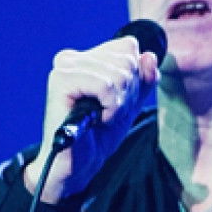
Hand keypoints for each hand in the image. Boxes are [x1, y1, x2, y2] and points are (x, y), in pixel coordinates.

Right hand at [24, 35, 159, 202]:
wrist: (80, 164)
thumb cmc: (99, 134)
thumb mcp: (130, 103)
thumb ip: (143, 79)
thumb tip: (150, 56)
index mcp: (87, 57)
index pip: (128, 47)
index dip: (133, 81)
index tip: (114, 103)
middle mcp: (72, 57)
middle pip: (127, 60)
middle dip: (127, 94)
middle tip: (107, 114)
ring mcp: (64, 67)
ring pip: (119, 74)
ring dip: (118, 105)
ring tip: (101, 118)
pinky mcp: (61, 81)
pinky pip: (106, 85)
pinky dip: (110, 108)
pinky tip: (96, 120)